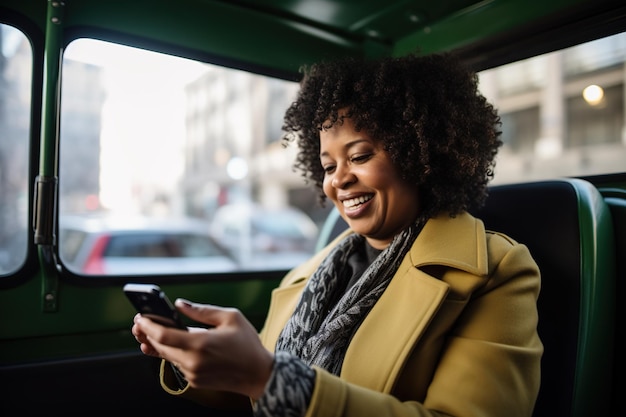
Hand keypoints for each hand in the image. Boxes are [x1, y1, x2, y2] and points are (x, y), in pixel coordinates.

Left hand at [132, 299, 273, 399]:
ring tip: (150, 332)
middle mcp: (193, 361)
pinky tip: (169, 344)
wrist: (258, 374)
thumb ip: (202, 311)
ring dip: (157, 343)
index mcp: (201, 344)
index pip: (164, 336)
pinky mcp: (194, 381)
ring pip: (166, 356)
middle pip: (160, 346)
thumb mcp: (230, 318)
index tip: (140, 317)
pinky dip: (171, 353)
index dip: (148, 326)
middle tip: (140, 322)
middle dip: (147, 333)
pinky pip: (177, 364)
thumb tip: (180, 304)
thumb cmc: (247, 344)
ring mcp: (193, 374)